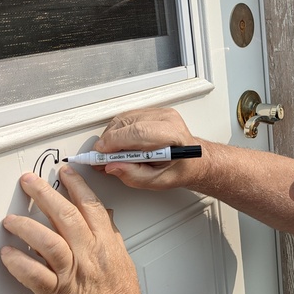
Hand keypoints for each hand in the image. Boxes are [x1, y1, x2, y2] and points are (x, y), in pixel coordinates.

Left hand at [1, 167, 144, 293]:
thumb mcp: (122, 259)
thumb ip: (110, 235)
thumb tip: (104, 214)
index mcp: (105, 243)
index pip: (91, 206)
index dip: (76, 186)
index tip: (64, 172)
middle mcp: (88, 254)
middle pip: (65, 216)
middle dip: (44, 194)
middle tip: (28, 182)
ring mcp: (71, 273)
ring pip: (47, 241)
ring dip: (25, 227)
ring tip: (10, 220)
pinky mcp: (54, 292)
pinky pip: (33, 274)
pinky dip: (18, 263)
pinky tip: (7, 253)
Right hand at [95, 107, 209, 191]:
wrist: (193, 160)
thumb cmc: (179, 169)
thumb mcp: (158, 181)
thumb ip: (134, 175)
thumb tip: (112, 167)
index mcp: (172, 135)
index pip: (138, 132)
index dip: (114, 142)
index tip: (100, 154)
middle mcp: (167, 119)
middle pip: (127, 124)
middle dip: (108, 142)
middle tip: (100, 160)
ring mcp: (159, 112)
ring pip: (122, 119)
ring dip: (110, 137)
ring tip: (110, 155)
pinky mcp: (151, 112)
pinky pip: (125, 118)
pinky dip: (116, 132)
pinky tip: (117, 146)